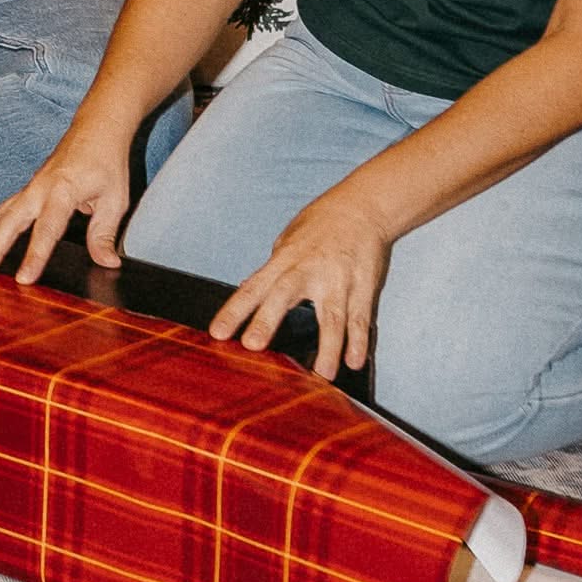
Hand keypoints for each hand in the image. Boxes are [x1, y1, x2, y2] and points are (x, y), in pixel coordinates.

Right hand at [0, 122, 135, 283]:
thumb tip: (106, 262)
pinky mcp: (29, 187)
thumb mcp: (115, 200)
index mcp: (63, 190)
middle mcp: (40, 188)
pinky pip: (6, 208)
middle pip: (10, 221)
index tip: (23, 278)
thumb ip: (104, 233)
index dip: (34, 256)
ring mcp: (31, 186)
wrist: (96, 128)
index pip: (47, 229)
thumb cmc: (106, 162)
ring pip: (2, 214)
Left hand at [208, 187, 391, 385]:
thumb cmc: (320, 225)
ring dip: (328, 346)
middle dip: (268, 320)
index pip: (253, 287)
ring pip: (332, 316)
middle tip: (253, 346)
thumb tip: (247, 289)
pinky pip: (361, 317)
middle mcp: (308, 269)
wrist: (362, 207)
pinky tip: (354, 361)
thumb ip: (270, 270)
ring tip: (322, 374)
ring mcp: (338, 279)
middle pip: (284, 296)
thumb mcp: (287, 241)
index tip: (217, 332)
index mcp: (284, 259)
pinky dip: (358, 341)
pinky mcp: (364, 286)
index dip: (234, 310)